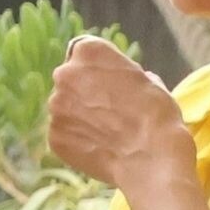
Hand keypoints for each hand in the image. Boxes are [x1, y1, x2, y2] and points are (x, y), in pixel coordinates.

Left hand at [47, 36, 194, 191]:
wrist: (150, 157)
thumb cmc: (156, 115)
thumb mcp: (148, 81)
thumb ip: (125, 75)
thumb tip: (125, 83)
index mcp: (89, 51)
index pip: (85, 54)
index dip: (100, 71)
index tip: (113, 86)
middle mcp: (65, 73)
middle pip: (71, 80)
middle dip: (85, 93)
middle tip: (109, 112)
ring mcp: (56, 107)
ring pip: (65, 108)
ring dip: (80, 117)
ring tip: (107, 134)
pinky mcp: (54, 136)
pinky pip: (64, 134)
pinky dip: (77, 140)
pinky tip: (99, 148)